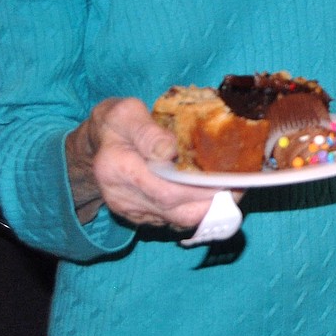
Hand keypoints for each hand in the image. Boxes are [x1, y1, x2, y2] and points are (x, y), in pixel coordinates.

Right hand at [66, 97, 222, 230]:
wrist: (95, 146)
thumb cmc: (115, 124)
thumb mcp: (125, 113)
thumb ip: (147, 131)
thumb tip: (170, 151)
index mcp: (117, 168)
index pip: (165, 189)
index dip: (200, 189)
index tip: (227, 179)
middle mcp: (123, 198)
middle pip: (176, 211)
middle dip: (212, 201)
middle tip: (240, 186)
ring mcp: (132, 211)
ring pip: (178, 221)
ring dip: (209, 209)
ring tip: (231, 190)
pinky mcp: (141, 217)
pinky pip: (174, 221)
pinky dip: (197, 210)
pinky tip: (213, 194)